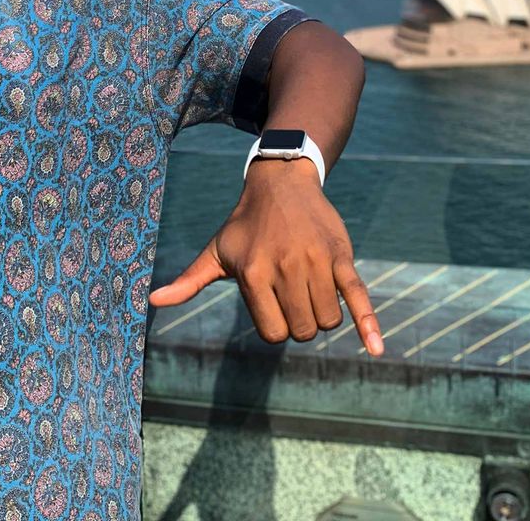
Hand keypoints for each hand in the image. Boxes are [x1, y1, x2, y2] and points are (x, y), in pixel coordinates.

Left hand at [148, 158, 384, 355]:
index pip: (273, 333)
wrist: (281, 181)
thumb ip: (189, 281)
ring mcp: (316, 262)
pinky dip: (368, 324)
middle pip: (302, 330)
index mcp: (253, 273)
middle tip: (290, 295)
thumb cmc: (245, 224)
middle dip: (298, 322)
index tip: (270, 304)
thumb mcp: (216, 250)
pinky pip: (358, 297)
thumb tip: (153, 300)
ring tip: (308, 288)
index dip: (274, 326)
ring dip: (321, 315)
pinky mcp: (341, 256)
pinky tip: (376, 347)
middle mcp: (285, 268)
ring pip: (327, 320)